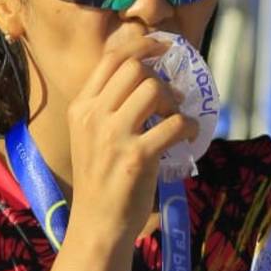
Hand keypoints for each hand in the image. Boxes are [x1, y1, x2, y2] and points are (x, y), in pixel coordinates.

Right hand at [66, 29, 197, 243]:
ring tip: (175, 119)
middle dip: (159, 77)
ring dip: (173, 101)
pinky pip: (174, 124)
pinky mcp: (137, 157)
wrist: (97, 225)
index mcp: (80, 108)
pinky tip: (189, 135)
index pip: (111, 59)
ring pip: (153, 89)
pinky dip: (189, 126)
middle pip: (135, 69)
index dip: (141, 45)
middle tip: (169, 99)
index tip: (162, 48)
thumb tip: (147, 75)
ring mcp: (113, 136)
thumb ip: (108, 106)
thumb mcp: (90, 136)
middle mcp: (93, 117)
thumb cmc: (99, 180)